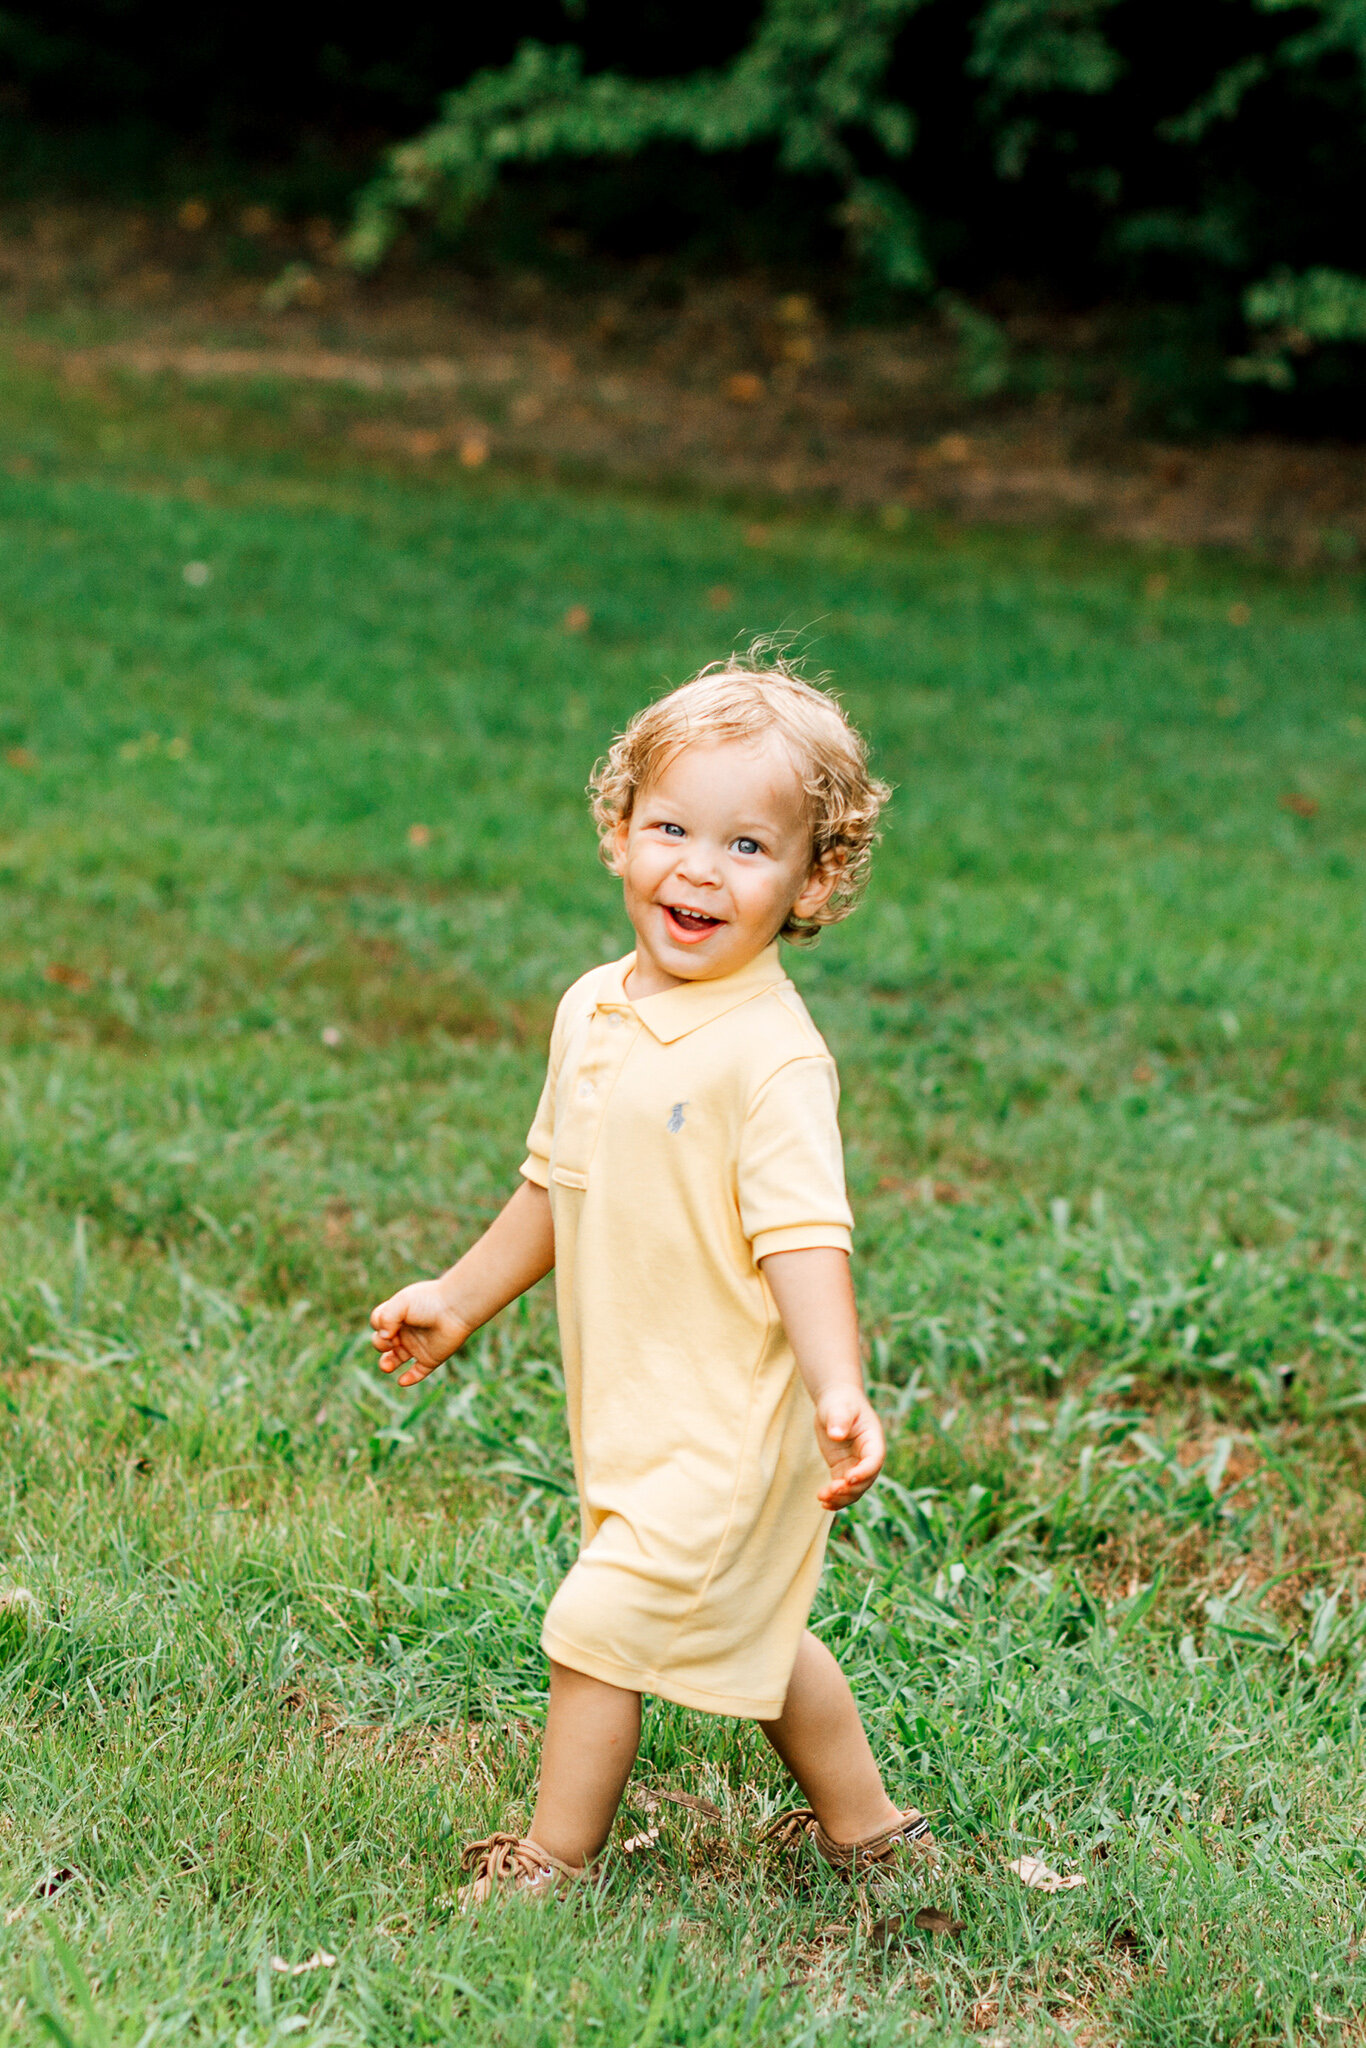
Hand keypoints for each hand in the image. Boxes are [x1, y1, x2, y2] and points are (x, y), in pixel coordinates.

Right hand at [370, 1280, 471, 1387]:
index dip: (378, 1326)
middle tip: (393, 1341)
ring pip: (395, 1360)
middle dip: (380, 1344)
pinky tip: (402, 1381)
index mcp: (398, 1316)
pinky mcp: (430, 1358)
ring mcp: (418, 1346)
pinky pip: (418, 1372)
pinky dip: (409, 1378)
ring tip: (387, 1366)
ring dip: (387, 1364)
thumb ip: (385, 1317)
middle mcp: (406, 1332)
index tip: (389, 1326)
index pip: (378, 1324)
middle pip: (382, 1343)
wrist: (455, 1309)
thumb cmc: (429, 1301)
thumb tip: (383, 1337)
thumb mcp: (401, 1302)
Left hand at [813, 1387, 884, 1509]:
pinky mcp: (842, 1470)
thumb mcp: (839, 1406)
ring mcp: (856, 1465)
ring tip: (823, 1498)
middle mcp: (868, 1457)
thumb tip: (836, 1435)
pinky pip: (842, 1489)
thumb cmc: (840, 1401)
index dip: (865, 1471)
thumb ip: (840, 1419)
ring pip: (855, 1490)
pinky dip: (835, 1498)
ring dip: (841, 1498)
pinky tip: (823, 1503)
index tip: (848, 1477)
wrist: (835, 1402)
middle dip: (851, 1489)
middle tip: (832, 1490)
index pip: (874, 1460)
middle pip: (866, 1480)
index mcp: (873, 1440)